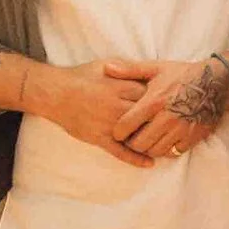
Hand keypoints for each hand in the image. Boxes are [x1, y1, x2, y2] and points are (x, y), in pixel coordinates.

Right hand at [28, 60, 156, 155]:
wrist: (56, 94)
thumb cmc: (80, 77)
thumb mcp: (105, 65)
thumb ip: (125, 68)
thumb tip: (144, 69)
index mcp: (119, 87)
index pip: (148, 94)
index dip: (158, 98)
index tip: (168, 102)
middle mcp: (116, 107)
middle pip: (146, 116)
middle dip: (158, 120)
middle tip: (172, 124)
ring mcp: (108, 125)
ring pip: (136, 135)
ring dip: (151, 140)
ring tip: (165, 144)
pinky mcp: (99, 139)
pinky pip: (120, 152)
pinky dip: (135, 159)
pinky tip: (149, 163)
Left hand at [114, 52, 228, 162]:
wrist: (216, 82)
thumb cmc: (182, 74)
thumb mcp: (156, 68)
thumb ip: (130, 70)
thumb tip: (107, 68)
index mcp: (153, 101)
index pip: (126, 126)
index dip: (118, 132)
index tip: (118, 131)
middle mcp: (166, 118)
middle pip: (139, 144)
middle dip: (131, 143)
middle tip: (131, 138)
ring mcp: (180, 130)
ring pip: (155, 151)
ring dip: (148, 148)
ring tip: (146, 140)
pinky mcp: (192, 138)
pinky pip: (172, 153)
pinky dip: (165, 150)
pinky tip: (162, 140)